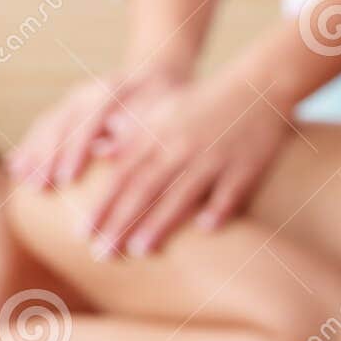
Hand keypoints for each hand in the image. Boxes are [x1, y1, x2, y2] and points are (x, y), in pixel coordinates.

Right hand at [8, 63, 187, 191]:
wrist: (156, 73)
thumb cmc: (166, 99)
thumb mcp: (163, 108)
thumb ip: (137, 126)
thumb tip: (106, 151)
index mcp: (112, 90)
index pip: (89, 120)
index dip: (76, 150)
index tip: (67, 179)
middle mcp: (87, 92)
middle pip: (62, 124)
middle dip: (48, 157)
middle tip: (39, 187)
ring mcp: (74, 99)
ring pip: (48, 125)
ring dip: (34, 153)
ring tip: (22, 181)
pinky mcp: (67, 108)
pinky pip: (43, 127)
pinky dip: (29, 146)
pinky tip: (15, 167)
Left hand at [85, 67, 292, 258]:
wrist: (257, 87)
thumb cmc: (204, 105)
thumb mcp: (163, 110)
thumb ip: (132, 132)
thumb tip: (98, 151)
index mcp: (158, 133)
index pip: (123, 175)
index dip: (102, 203)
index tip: (83, 231)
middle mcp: (181, 146)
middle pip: (145, 188)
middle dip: (121, 221)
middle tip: (102, 252)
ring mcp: (214, 157)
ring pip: (183, 193)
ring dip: (160, 222)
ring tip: (139, 250)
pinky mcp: (245, 166)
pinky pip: (230, 192)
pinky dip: (218, 208)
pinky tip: (205, 230)